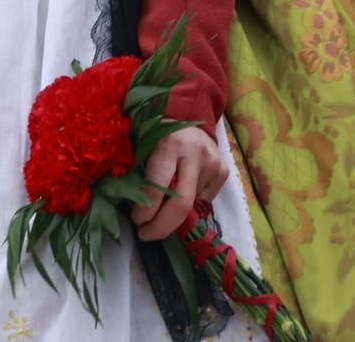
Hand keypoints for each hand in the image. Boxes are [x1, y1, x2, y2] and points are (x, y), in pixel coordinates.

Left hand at [131, 125, 229, 241]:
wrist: (190, 120)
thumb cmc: (159, 134)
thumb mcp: (144, 145)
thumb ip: (139, 171)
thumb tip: (130, 205)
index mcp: (169, 144)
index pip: (158, 186)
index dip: (146, 210)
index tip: (136, 220)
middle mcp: (195, 153)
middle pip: (181, 204)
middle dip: (161, 227)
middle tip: (146, 234)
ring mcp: (213, 164)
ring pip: (192, 204)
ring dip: (174, 212)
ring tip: (163, 203)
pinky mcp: (224, 172)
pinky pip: (204, 200)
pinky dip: (191, 203)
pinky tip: (184, 187)